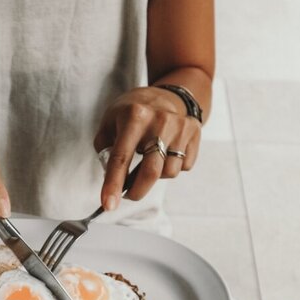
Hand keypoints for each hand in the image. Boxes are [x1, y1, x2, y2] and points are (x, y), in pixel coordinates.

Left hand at [93, 86, 201, 209]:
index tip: (109, 205)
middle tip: (128, 195)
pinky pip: (184, 166)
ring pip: (169, 172)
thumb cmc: (133, 113)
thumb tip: (111, 179)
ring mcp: (180, 127)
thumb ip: (105, 149)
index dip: (113, 184)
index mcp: (134, 116)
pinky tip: (165, 153)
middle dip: (137, 191)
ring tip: (150, 159)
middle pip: (151, 171)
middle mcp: (160, 120)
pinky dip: (172, 166)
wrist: (165, 95)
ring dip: (156, 175)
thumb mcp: (110, 122)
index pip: (121, 157)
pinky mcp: (194, 132)